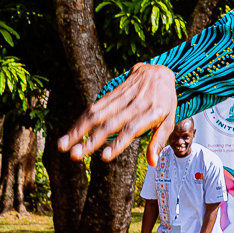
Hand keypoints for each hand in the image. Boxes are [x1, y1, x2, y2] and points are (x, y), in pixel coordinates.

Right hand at [57, 62, 177, 164]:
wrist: (160, 69)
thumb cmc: (166, 101)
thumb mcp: (170, 119)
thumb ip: (159, 140)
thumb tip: (152, 162)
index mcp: (153, 111)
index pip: (133, 128)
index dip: (119, 143)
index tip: (105, 158)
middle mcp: (137, 102)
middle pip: (111, 123)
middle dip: (92, 140)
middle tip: (75, 155)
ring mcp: (124, 95)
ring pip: (98, 112)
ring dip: (79, 129)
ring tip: (63, 145)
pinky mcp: (114, 90)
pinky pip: (96, 105)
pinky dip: (82, 118)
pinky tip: (71, 131)